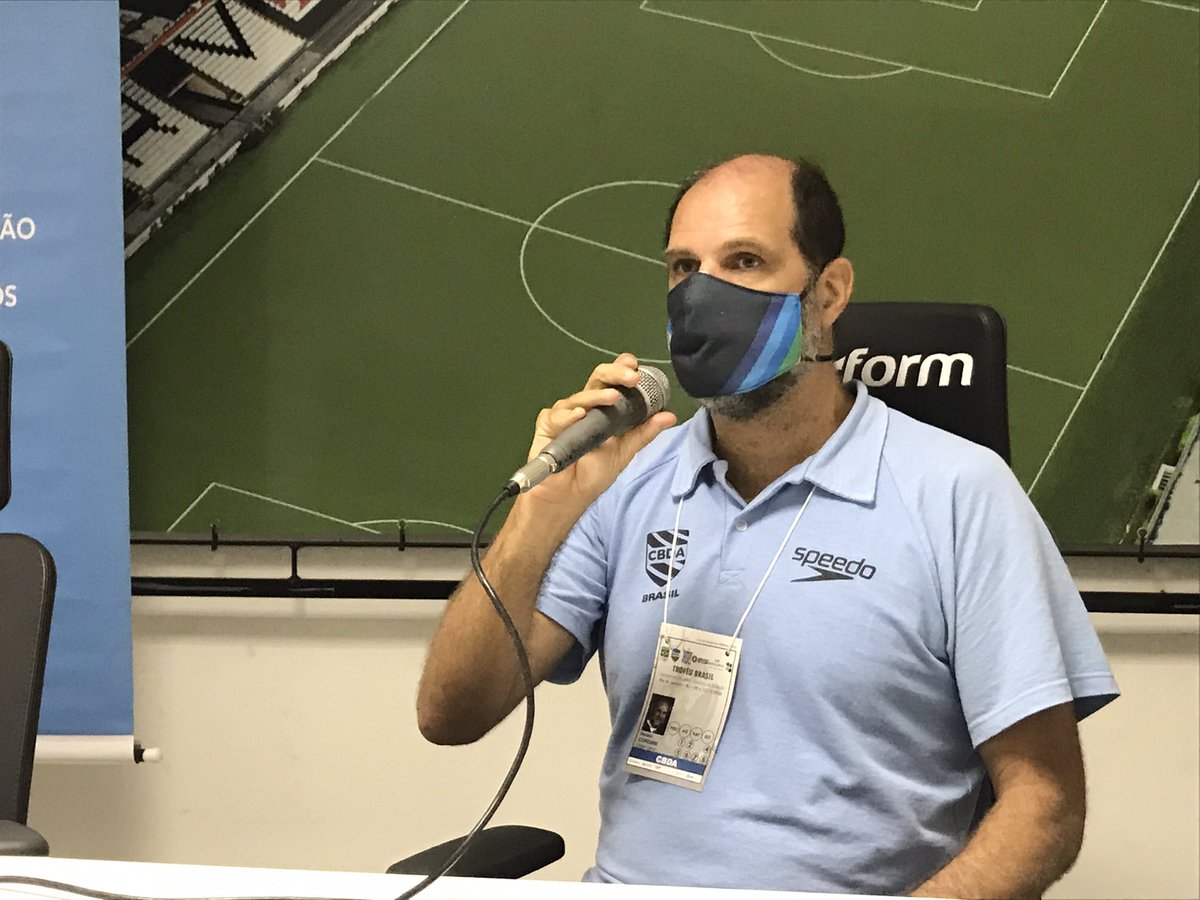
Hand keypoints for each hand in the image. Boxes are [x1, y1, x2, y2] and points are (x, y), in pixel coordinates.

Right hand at [522, 353, 675, 517]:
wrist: (569, 497)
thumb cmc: (593, 474)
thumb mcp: (624, 452)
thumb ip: (644, 433)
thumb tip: (670, 416)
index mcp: (603, 408)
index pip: (613, 382)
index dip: (622, 370)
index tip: (635, 365)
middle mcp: (585, 405)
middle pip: (597, 380)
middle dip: (614, 374)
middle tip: (631, 377)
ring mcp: (565, 414)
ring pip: (580, 397)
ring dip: (596, 397)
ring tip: (612, 398)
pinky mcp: (548, 425)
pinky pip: (558, 416)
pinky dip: (569, 415)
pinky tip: (579, 415)